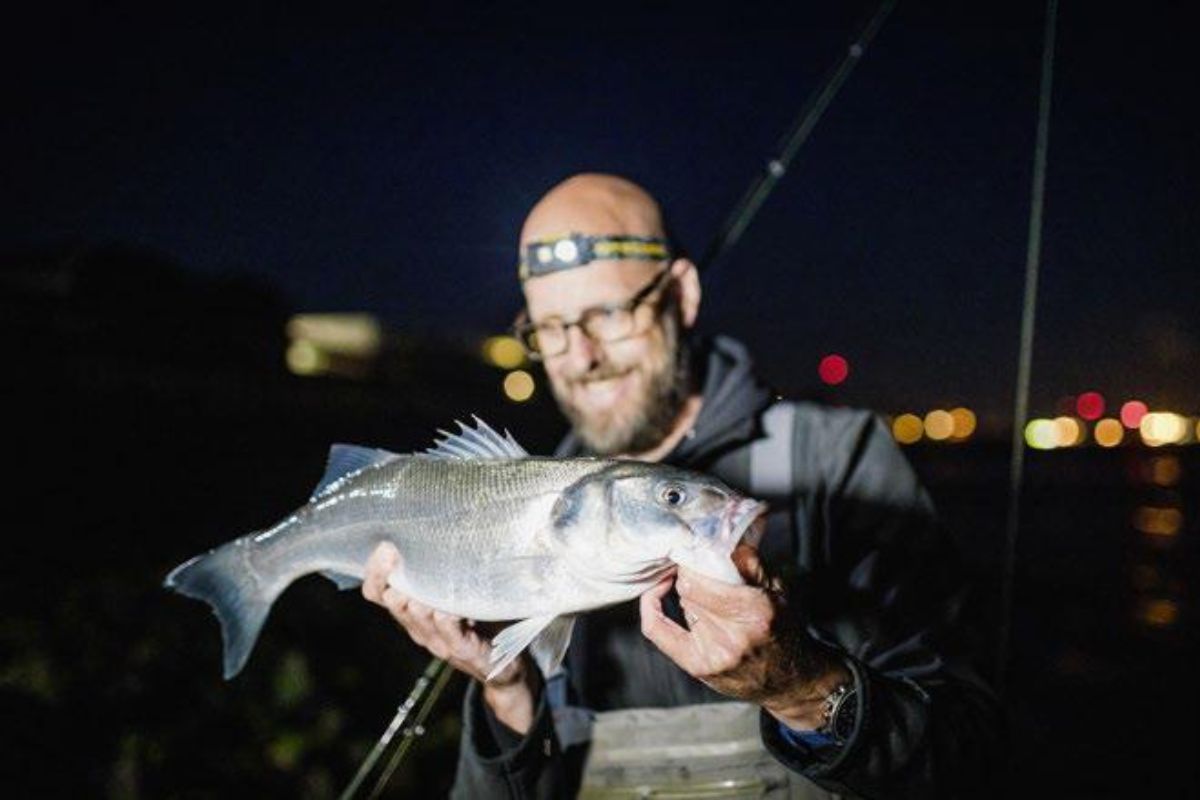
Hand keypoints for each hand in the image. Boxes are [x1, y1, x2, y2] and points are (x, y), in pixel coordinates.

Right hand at [362, 543, 536, 732]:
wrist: (505, 667)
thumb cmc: (480, 622)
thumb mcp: (455, 595)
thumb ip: (442, 574)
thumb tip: (441, 531)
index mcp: (412, 613)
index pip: (377, 593)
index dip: (374, 572)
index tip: (385, 547)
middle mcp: (418, 628)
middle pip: (393, 600)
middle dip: (395, 574)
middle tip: (403, 551)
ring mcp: (438, 641)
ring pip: (416, 612)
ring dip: (422, 590)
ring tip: (430, 569)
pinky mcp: (461, 650)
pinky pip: (446, 627)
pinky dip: (446, 612)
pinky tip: (453, 599)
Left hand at [639, 543, 849, 729]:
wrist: (788, 681)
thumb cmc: (784, 631)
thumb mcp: (779, 592)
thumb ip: (751, 564)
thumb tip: (724, 538)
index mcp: (754, 612)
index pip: (700, 581)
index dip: (693, 564)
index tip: (697, 554)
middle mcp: (732, 635)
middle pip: (689, 591)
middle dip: (693, 576)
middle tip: (698, 569)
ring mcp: (713, 654)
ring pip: (683, 605)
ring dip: (689, 594)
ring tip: (705, 592)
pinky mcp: (698, 666)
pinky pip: (658, 630)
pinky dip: (653, 606)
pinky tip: (658, 590)